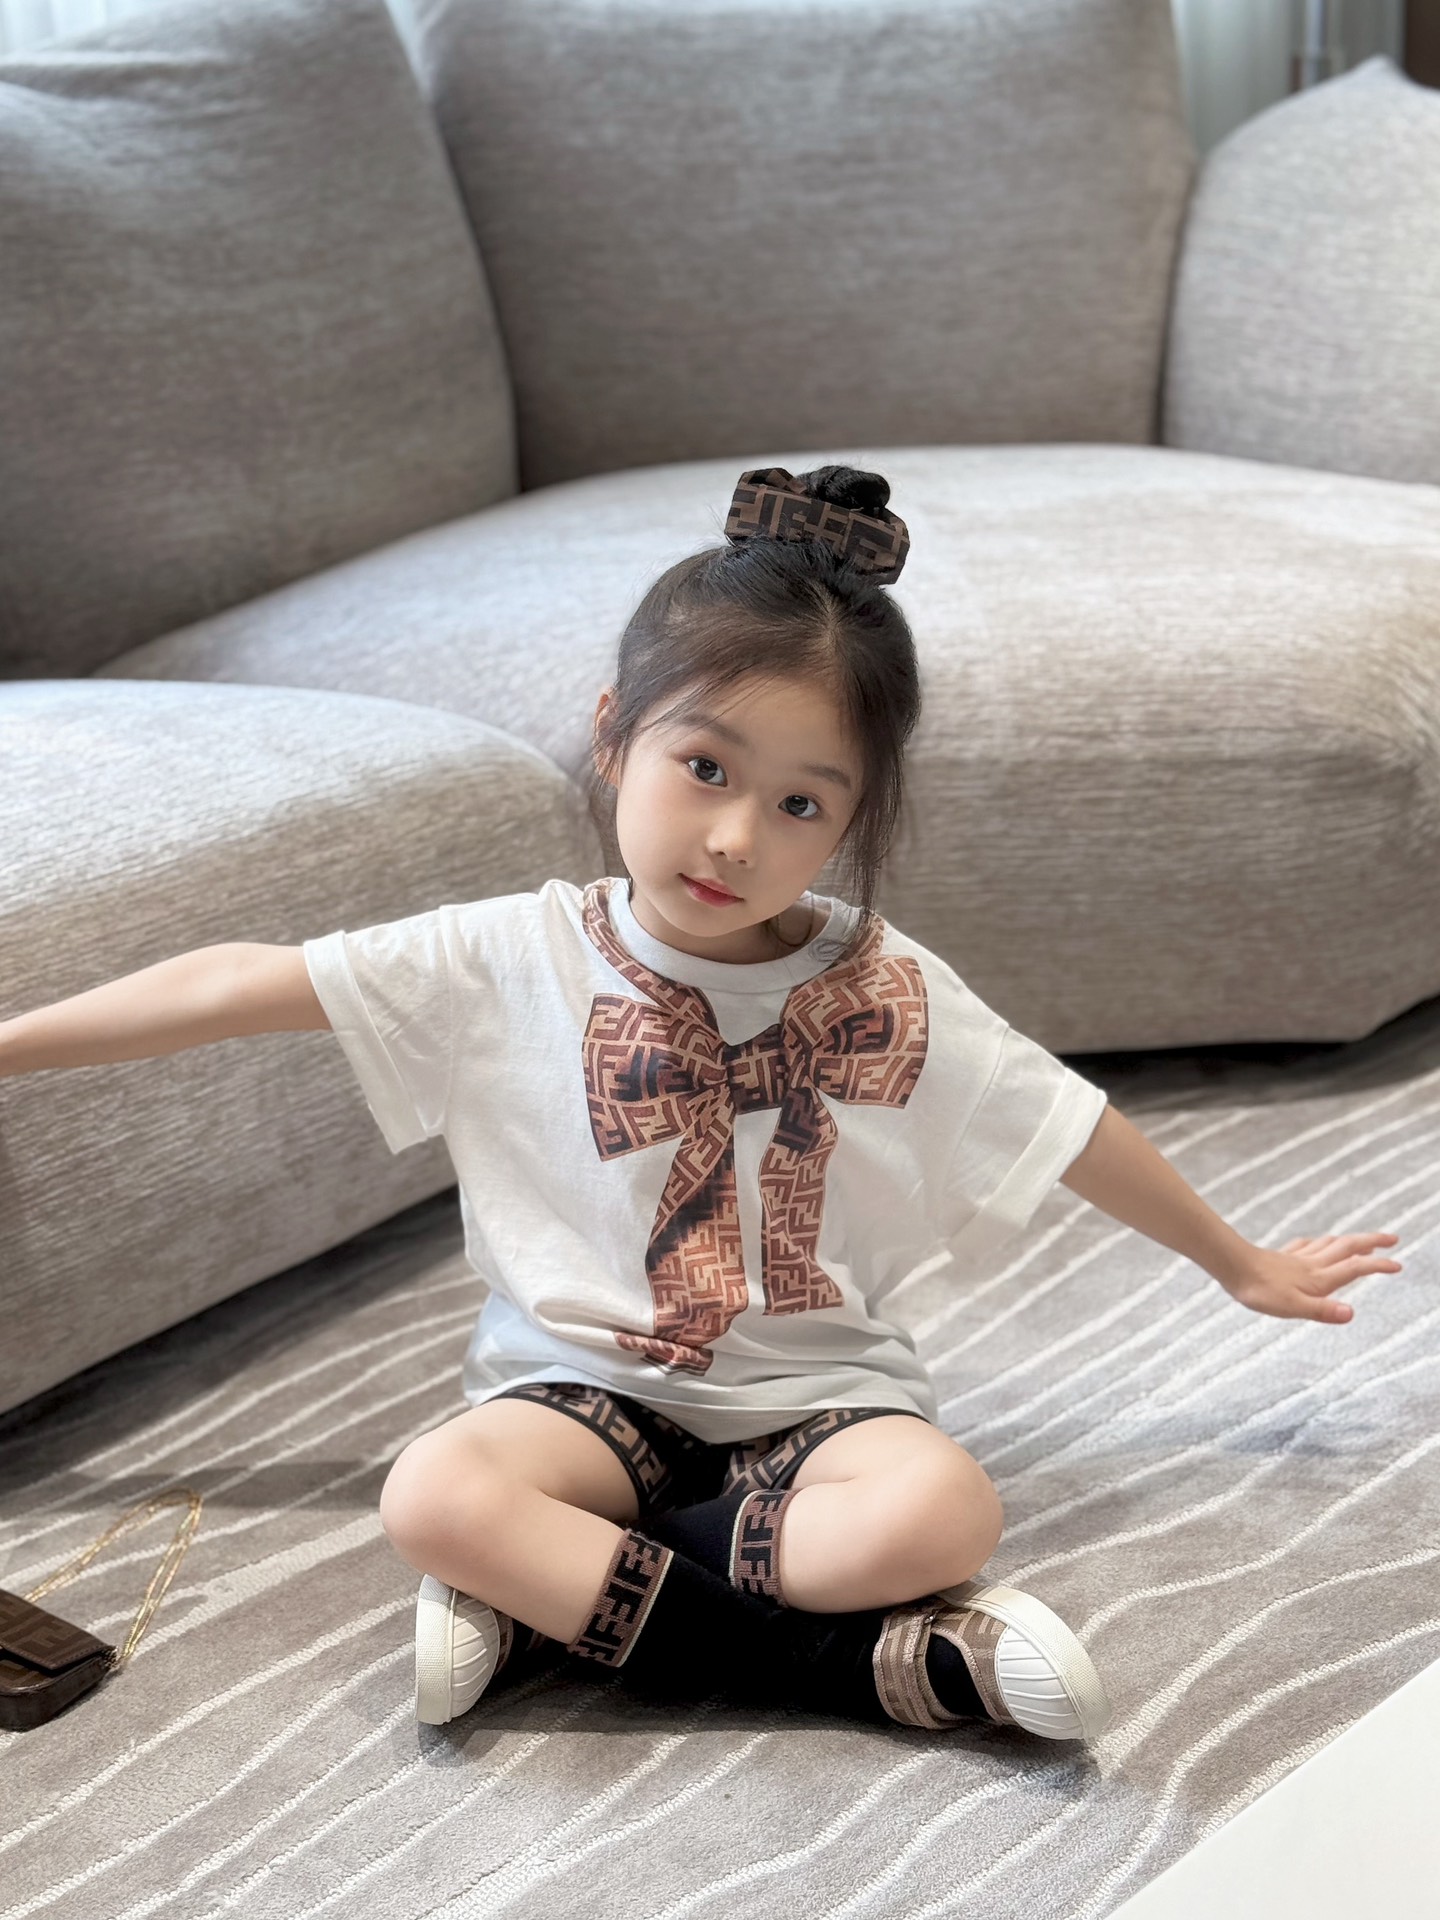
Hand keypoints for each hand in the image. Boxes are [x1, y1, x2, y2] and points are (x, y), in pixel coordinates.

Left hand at [1216, 1233, 1401, 1323]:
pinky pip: (1306, 1245)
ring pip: (1330, 1244)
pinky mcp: (1282, 1256)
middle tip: (1392, 1238)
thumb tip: (1352, 1314)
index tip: (1398, 1265)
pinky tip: (1316, 1243)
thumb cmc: (1260, 1291)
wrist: (1232, 1267)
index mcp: (1319, 1279)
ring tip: (1363, 1242)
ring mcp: (1297, 1258)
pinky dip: (1319, 1242)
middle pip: (1348, 1248)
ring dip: (1350, 1241)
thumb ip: (1323, 1311)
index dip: (1377, 1266)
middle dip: (1372, 1242)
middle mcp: (1312, 1265)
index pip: (1355, 1268)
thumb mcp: (1293, 1308)